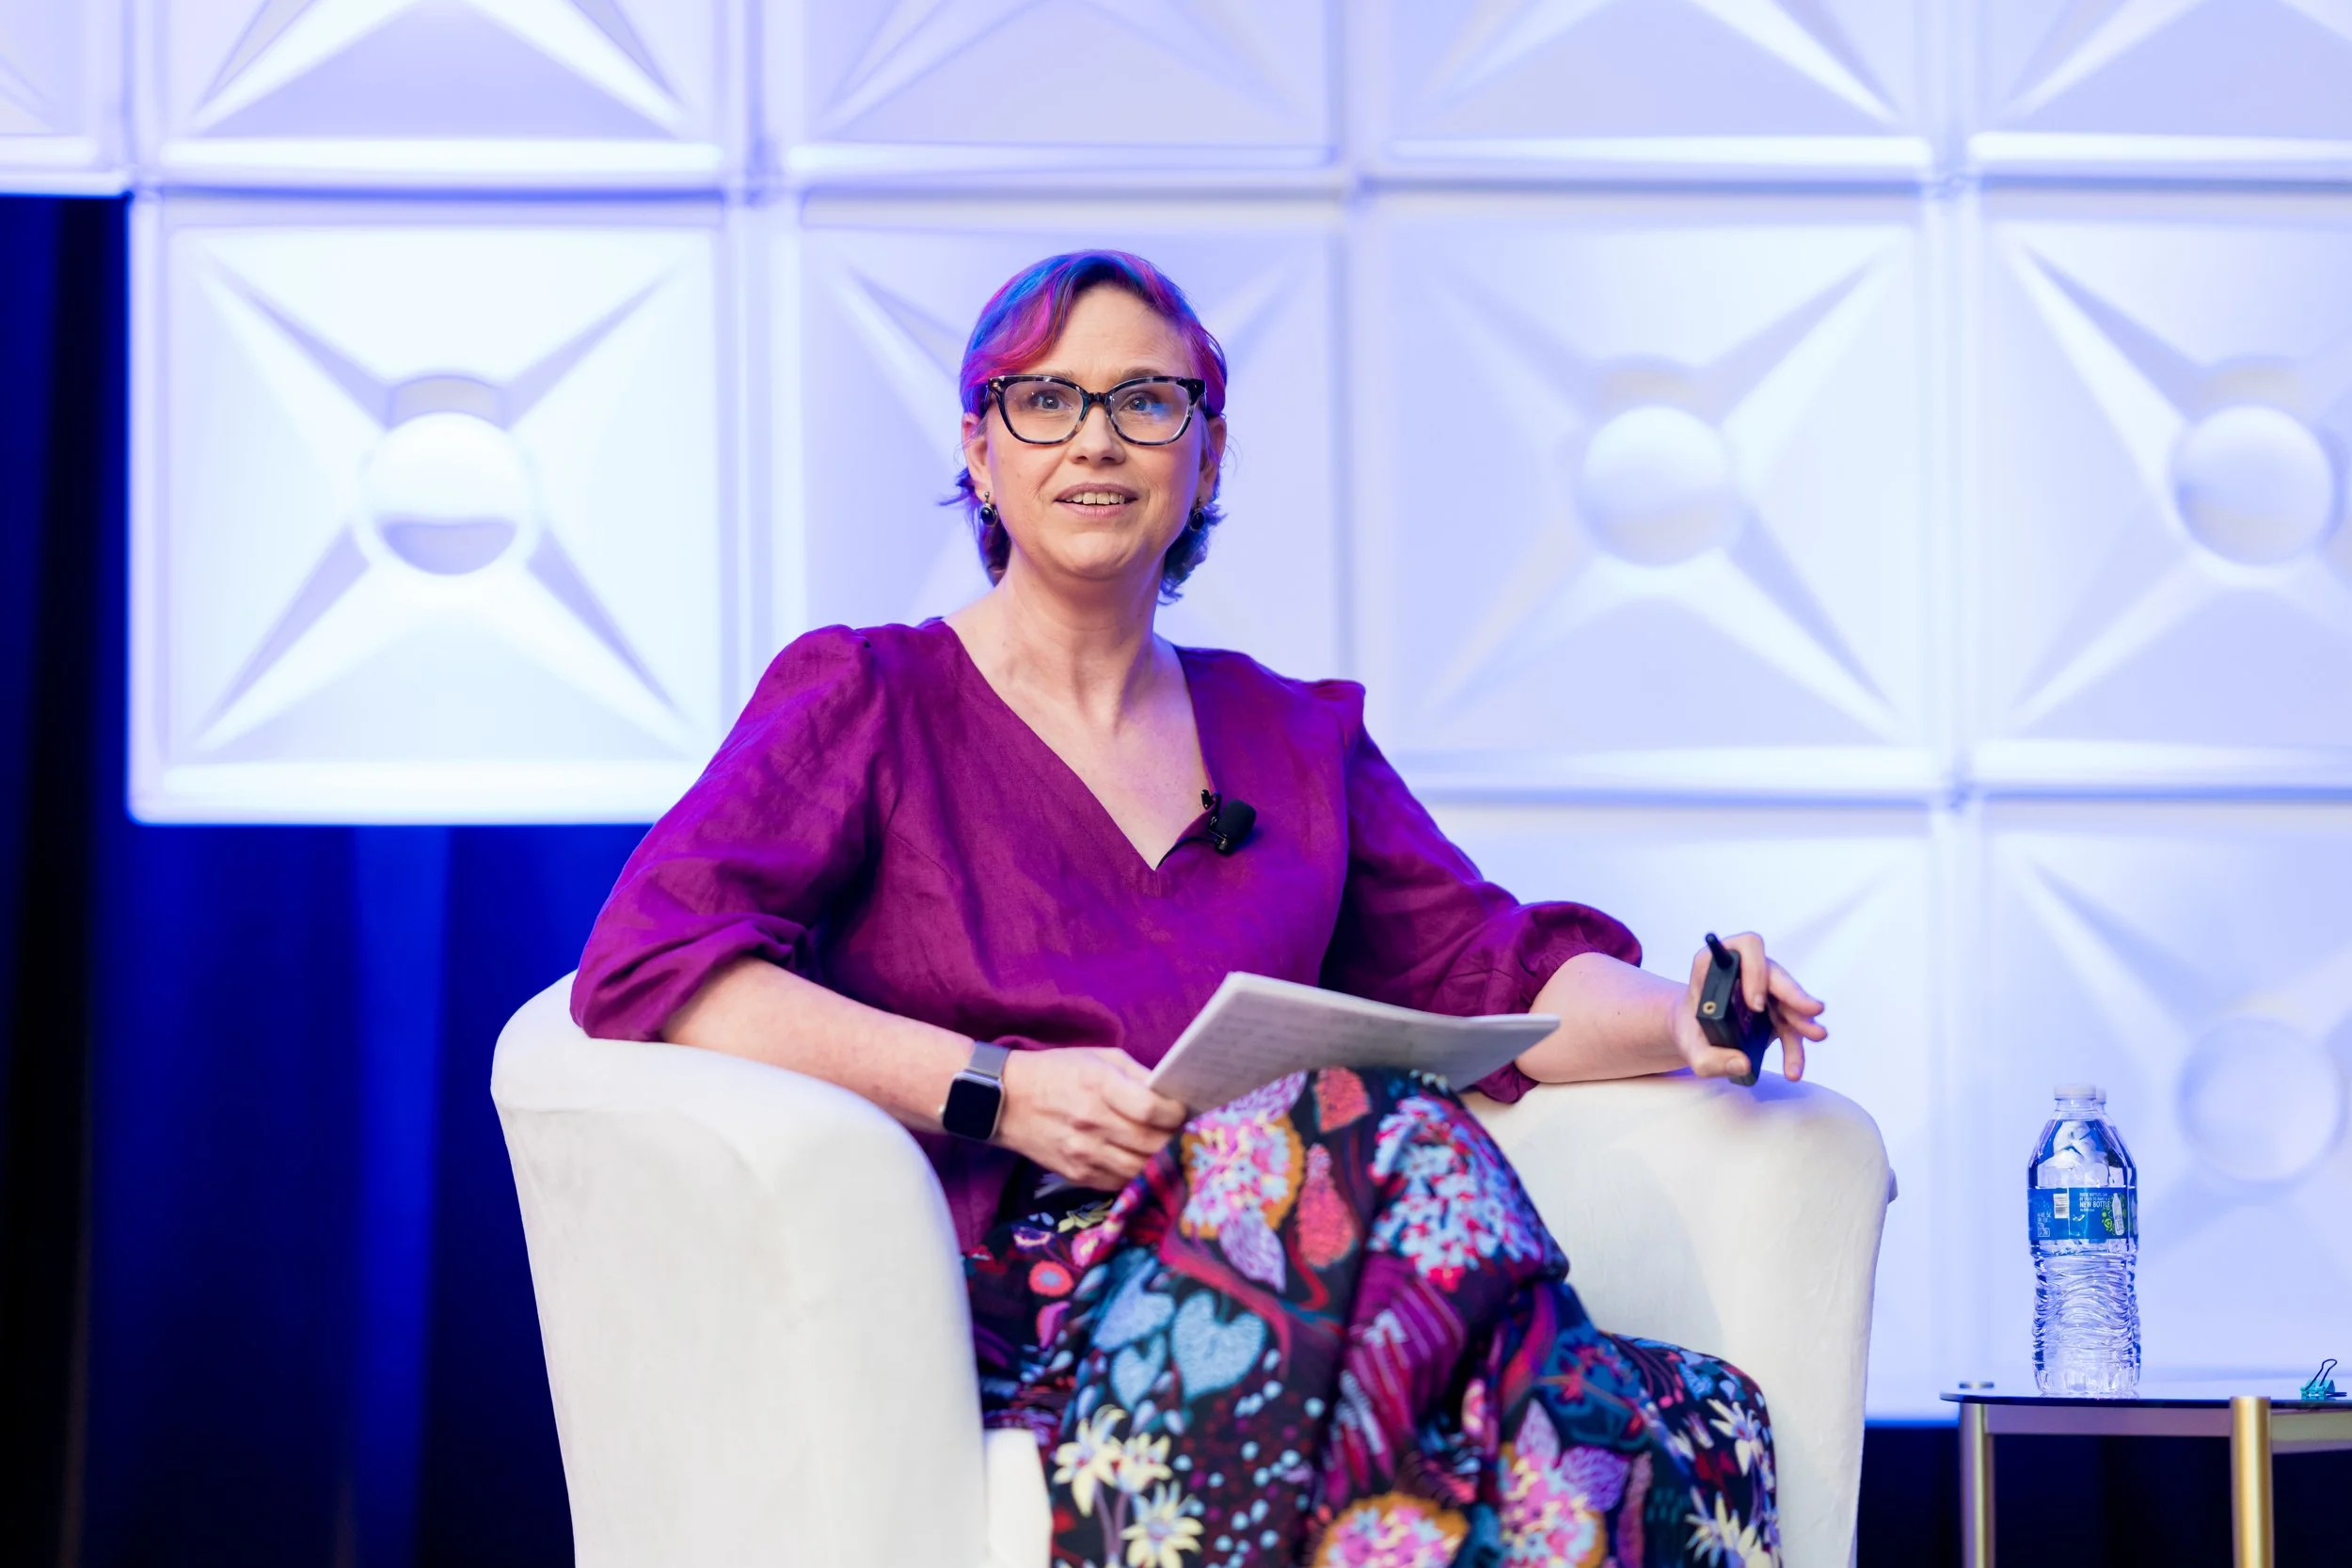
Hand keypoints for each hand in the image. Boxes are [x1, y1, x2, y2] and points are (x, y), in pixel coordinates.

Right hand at [993, 1047, 1187, 1189]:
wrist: (1005, 1101)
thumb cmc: (1057, 1072)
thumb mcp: (1099, 1058)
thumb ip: (1137, 1075)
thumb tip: (1172, 1094)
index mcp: (1098, 1085)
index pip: (1149, 1109)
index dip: (1175, 1113)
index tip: (1183, 1109)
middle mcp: (1091, 1121)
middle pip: (1150, 1143)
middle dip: (1176, 1139)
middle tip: (1187, 1133)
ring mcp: (1083, 1153)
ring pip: (1139, 1169)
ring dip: (1161, 1162)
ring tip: (1171, 1150)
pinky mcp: (1076, 1174)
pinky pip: (1119, 1182)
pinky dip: (1138, 1175)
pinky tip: (1145, 1162)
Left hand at [1671, 932, 1827, 1081]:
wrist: (1694, 1034)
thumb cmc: (1690, 1030)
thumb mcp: (1690, 1047)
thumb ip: (1708, 1058)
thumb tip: (1741, 1064)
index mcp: (1717, 964)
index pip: (1745, 948)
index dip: (1755, 970)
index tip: (1755, 1003)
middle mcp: (1745, 971)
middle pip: (1775, 974)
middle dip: (1794, 994)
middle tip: (1812, 1011)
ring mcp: (1763, 989)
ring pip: (1789, 1001)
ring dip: (1803, 1020)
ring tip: (1817, 1036)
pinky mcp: (1775, 1010)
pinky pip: (1791, 1024)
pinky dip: (1795, 1045)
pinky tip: (1794, 1067)